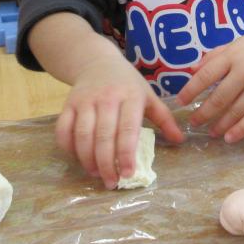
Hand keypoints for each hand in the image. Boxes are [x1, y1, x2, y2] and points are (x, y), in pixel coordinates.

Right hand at [55, 58, 184, 188]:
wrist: (97, 62)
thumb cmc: (127, 83)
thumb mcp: (148, 95)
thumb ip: (164, 118)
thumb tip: (180, 140)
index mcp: (130, 96)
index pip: (127, 129)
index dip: (126, 154)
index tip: (127, 174)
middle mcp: (107, 98)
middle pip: (103, 136)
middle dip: (106, 163)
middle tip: (111, 182)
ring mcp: (85, 100)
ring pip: (83, 135)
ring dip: (87, 159)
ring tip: (95, 174)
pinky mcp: (68, 104)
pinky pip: (64, 129)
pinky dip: (68, 147)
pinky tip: (78, 159)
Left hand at [176, 21, 243, 143]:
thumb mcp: (236, 43)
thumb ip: (214, 56)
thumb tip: (192, 71)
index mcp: (233, 55)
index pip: (206, 76)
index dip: (191, 90)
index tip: (180, 102)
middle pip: (219, 97)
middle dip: (203, 113)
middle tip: (193, 122)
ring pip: (235, 111)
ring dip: (220, 125)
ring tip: (210, 132)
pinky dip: (240, 130)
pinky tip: (229, 138)